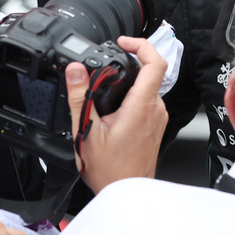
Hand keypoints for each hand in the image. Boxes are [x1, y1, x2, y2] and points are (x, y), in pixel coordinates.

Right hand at [66, 36, 168, 192]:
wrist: (124, 193)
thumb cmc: (109, 170)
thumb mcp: (86, 131)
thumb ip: (80, 97)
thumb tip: (76, 70)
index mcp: (141, 106)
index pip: (154, 62)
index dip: (141, 44)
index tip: (124, 41)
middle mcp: (155, 110)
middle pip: (151, 71)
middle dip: (131, 61)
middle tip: (110, 60)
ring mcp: (158, 118)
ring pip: (148, 87)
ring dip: (130, 81)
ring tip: (108, 87)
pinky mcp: (156, 126)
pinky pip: (147, 101)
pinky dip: (133, 96)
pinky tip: (114, 108)